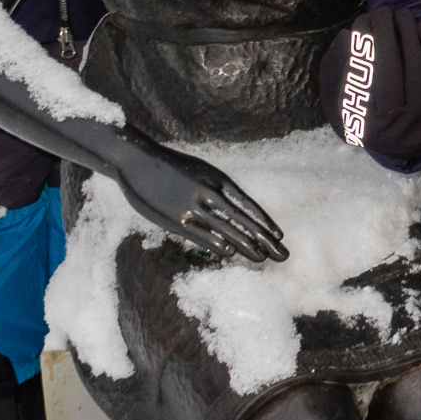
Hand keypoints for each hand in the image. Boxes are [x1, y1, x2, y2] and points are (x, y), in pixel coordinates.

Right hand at [110, 135, 286, 262]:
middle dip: (264, 239)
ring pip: (225, 230)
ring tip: (263, 259)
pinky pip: (201, 235)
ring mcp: (192, 206)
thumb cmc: (172, 167)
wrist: (138, 160)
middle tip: (283, 254)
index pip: (248, 205)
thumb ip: (215, 190)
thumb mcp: (199, 172)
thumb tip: (234, 209)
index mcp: (217, 179)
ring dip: (246, 246)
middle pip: (243, 220)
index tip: (280, 235)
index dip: (265, 222)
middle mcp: (209, 192)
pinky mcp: (174, 219)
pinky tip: (231, 254)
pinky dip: (218, 245)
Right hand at [322, 5, 420, 161]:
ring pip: (415, 65)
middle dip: (384, 32)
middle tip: (381, 11)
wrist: (412, 141)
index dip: (360, 44)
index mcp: (364, 123)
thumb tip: (345, 37)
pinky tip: (420, 26)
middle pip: (388, 68)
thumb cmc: (371, 111)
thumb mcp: (343, 100)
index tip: (360, 21)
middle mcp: (394, 124)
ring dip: (408, 32)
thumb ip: (337, 72)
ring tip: (400, 14)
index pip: (360, 76)